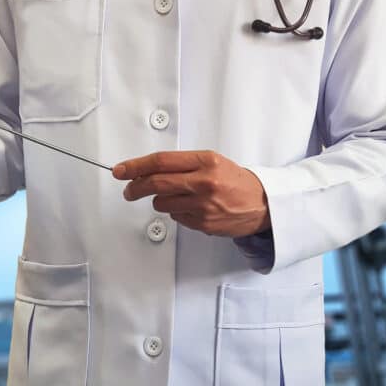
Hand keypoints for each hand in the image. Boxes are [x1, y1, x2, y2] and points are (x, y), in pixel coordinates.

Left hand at [113, 150, 269, 237]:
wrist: (264, 203)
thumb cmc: (236, 180)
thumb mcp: (211, 162)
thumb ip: (181, 165)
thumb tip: (146, 170)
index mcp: (205, 161)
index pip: (160, 161)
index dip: (135, 166)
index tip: (121, 170)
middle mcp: (204, 182)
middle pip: (156, 184)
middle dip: (135, 187)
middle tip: (129, 190)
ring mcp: (204, 205)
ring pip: (162, 203)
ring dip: (161, 200)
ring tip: (178, 197)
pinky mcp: (204, 224)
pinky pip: (176, 218)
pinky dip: (177, 212)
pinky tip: (192, 208)